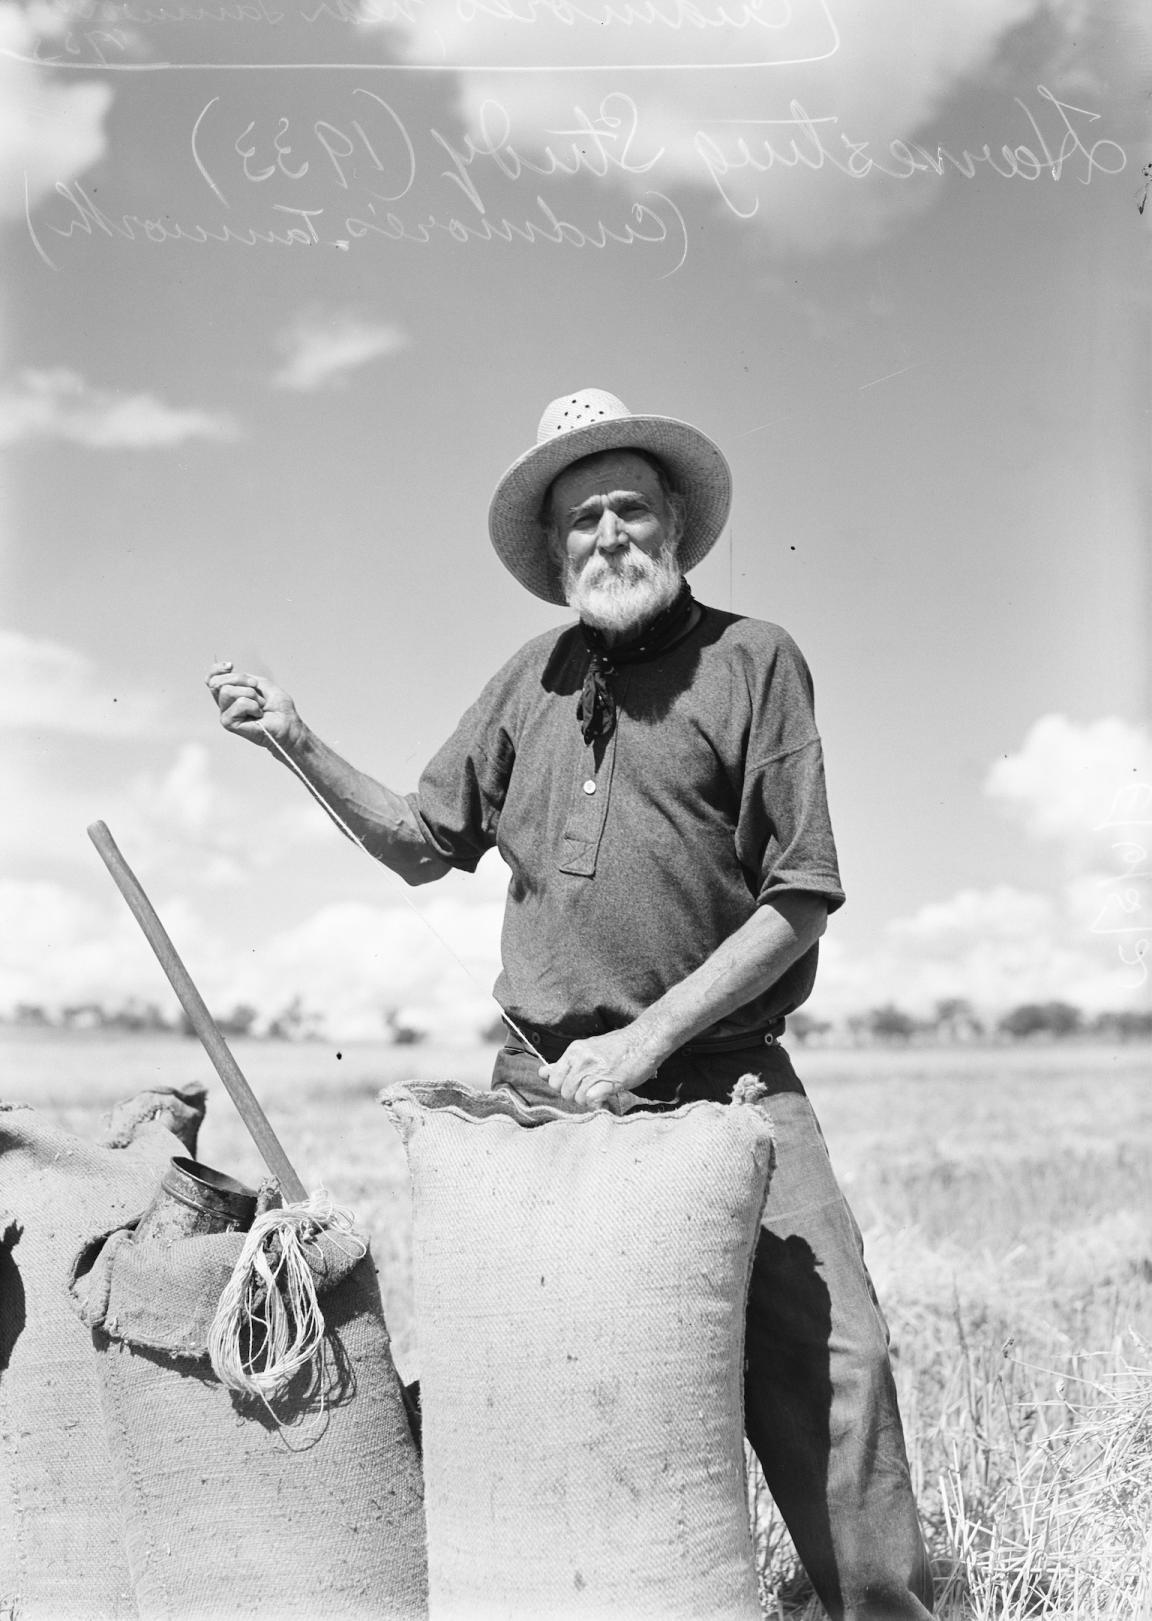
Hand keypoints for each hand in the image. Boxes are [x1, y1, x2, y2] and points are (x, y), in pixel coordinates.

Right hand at [205, 661, 301, 751]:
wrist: (287, 724)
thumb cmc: (278, 707)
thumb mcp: (261, 683)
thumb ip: (243, 678)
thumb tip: (227, 673)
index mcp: (231, 693)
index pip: (212, 679)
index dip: (216, 669)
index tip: (230, 665)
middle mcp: (225, 704)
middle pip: (218, 682)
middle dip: (241, 680)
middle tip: (255, 688)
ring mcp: (226, 714)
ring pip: (227, 691)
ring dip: (251, 694)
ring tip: (260, 705)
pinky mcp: (229, 723)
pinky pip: (239, 703)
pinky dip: (253, 706)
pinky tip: (258, 714)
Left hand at [540, 1024, 662, 1109]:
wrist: (645, 1040)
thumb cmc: (619, 1047)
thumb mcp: (588, 1049)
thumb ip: (565, 1063)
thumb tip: (543, 1072)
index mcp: (574, 1051)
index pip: (553, 1079)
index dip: (563, 1087)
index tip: (576, 1086)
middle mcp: (581, 1059)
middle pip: (564, 1092)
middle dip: (575, 1096)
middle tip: (591, 1091)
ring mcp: (594, 1070)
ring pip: (578, 1098)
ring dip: (588, 1101)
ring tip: (601, 1092)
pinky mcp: (609, 1081)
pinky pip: (592, 1100)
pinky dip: (597, 1103)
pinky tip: (606, 1098)